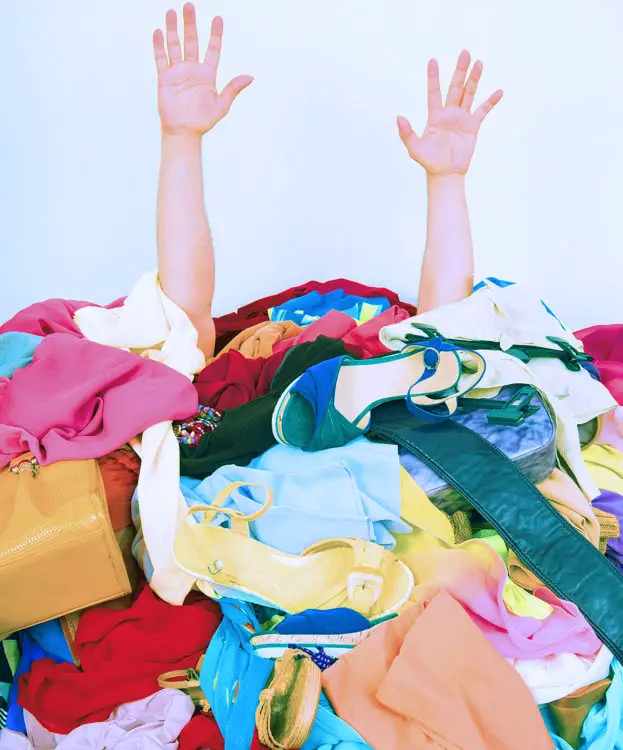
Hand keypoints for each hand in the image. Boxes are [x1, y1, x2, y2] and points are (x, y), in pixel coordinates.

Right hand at [153, 3, 252, 136]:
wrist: (184, 131)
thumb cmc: (203, 121)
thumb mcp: (222, 105)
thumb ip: (233, 89)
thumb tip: (250, 77)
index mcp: (207, 75)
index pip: (212, 49)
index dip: (215, 34)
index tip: (218, 18)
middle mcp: (192, 70)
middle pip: (191, 41)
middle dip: (190, 24)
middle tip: (189, 5)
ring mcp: (178, 72)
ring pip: (174, 46)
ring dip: (173, 29)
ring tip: (172, 12)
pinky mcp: (164, 78)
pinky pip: (161, 59)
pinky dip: (159, 46)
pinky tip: (159, 32)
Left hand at [397, 50, 501, 176]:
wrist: (446, 174)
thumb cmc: (429, 162)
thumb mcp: (414, 148)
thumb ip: (406, 133)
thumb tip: (398, 116)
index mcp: (434, 116)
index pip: (434, 92)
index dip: (433, 77)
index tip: (433, 60)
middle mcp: (449, 113)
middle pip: (455, 87)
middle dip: (460, 70)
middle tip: (464, 52)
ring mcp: (462, 118)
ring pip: (469, 94)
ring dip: (474, 79)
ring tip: (479, 63)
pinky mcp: (473, 126)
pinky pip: (483, 110)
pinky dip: (491, 101)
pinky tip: (499, 91)